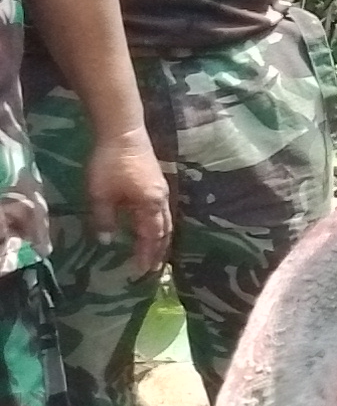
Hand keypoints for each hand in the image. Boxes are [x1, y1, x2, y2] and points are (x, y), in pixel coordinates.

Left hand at [83, 121, 167, 276]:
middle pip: (165, 232)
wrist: (124, 133)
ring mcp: (161, 191)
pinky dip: (159, 227)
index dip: (147, 255)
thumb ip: (104, 219)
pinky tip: (150, 228)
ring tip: (156, 254)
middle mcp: (161, 201)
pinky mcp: (157, 184)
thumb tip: (107, 242)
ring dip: (161, 240)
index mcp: (150, 206)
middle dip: (160, 252)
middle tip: (154, 270)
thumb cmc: (111, 164)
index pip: (152, 237)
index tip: (141, 272)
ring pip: (166, 222)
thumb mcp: (101, 194)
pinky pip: (162, 213)